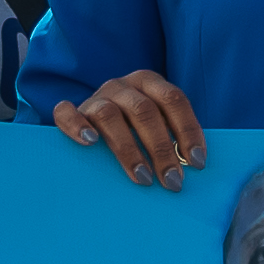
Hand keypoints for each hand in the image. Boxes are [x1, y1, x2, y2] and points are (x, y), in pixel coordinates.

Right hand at [52, 70, 205, 185]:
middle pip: (144, 111)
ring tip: (142, 178)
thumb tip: (194, 166)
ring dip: (129, 149)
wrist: (94, 123)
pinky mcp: (72, 110)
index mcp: (149, 82)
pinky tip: (90, 143)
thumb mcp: (156, 125)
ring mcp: (96, 96)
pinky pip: (67, 113)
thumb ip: (172, 137)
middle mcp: (122, 85)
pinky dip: (77, 126)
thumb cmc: (135, 130)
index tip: (197, 163)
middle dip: (162, 149)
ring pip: (110, 115)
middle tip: (172, 181)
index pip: (174, 100)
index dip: (188, 130)